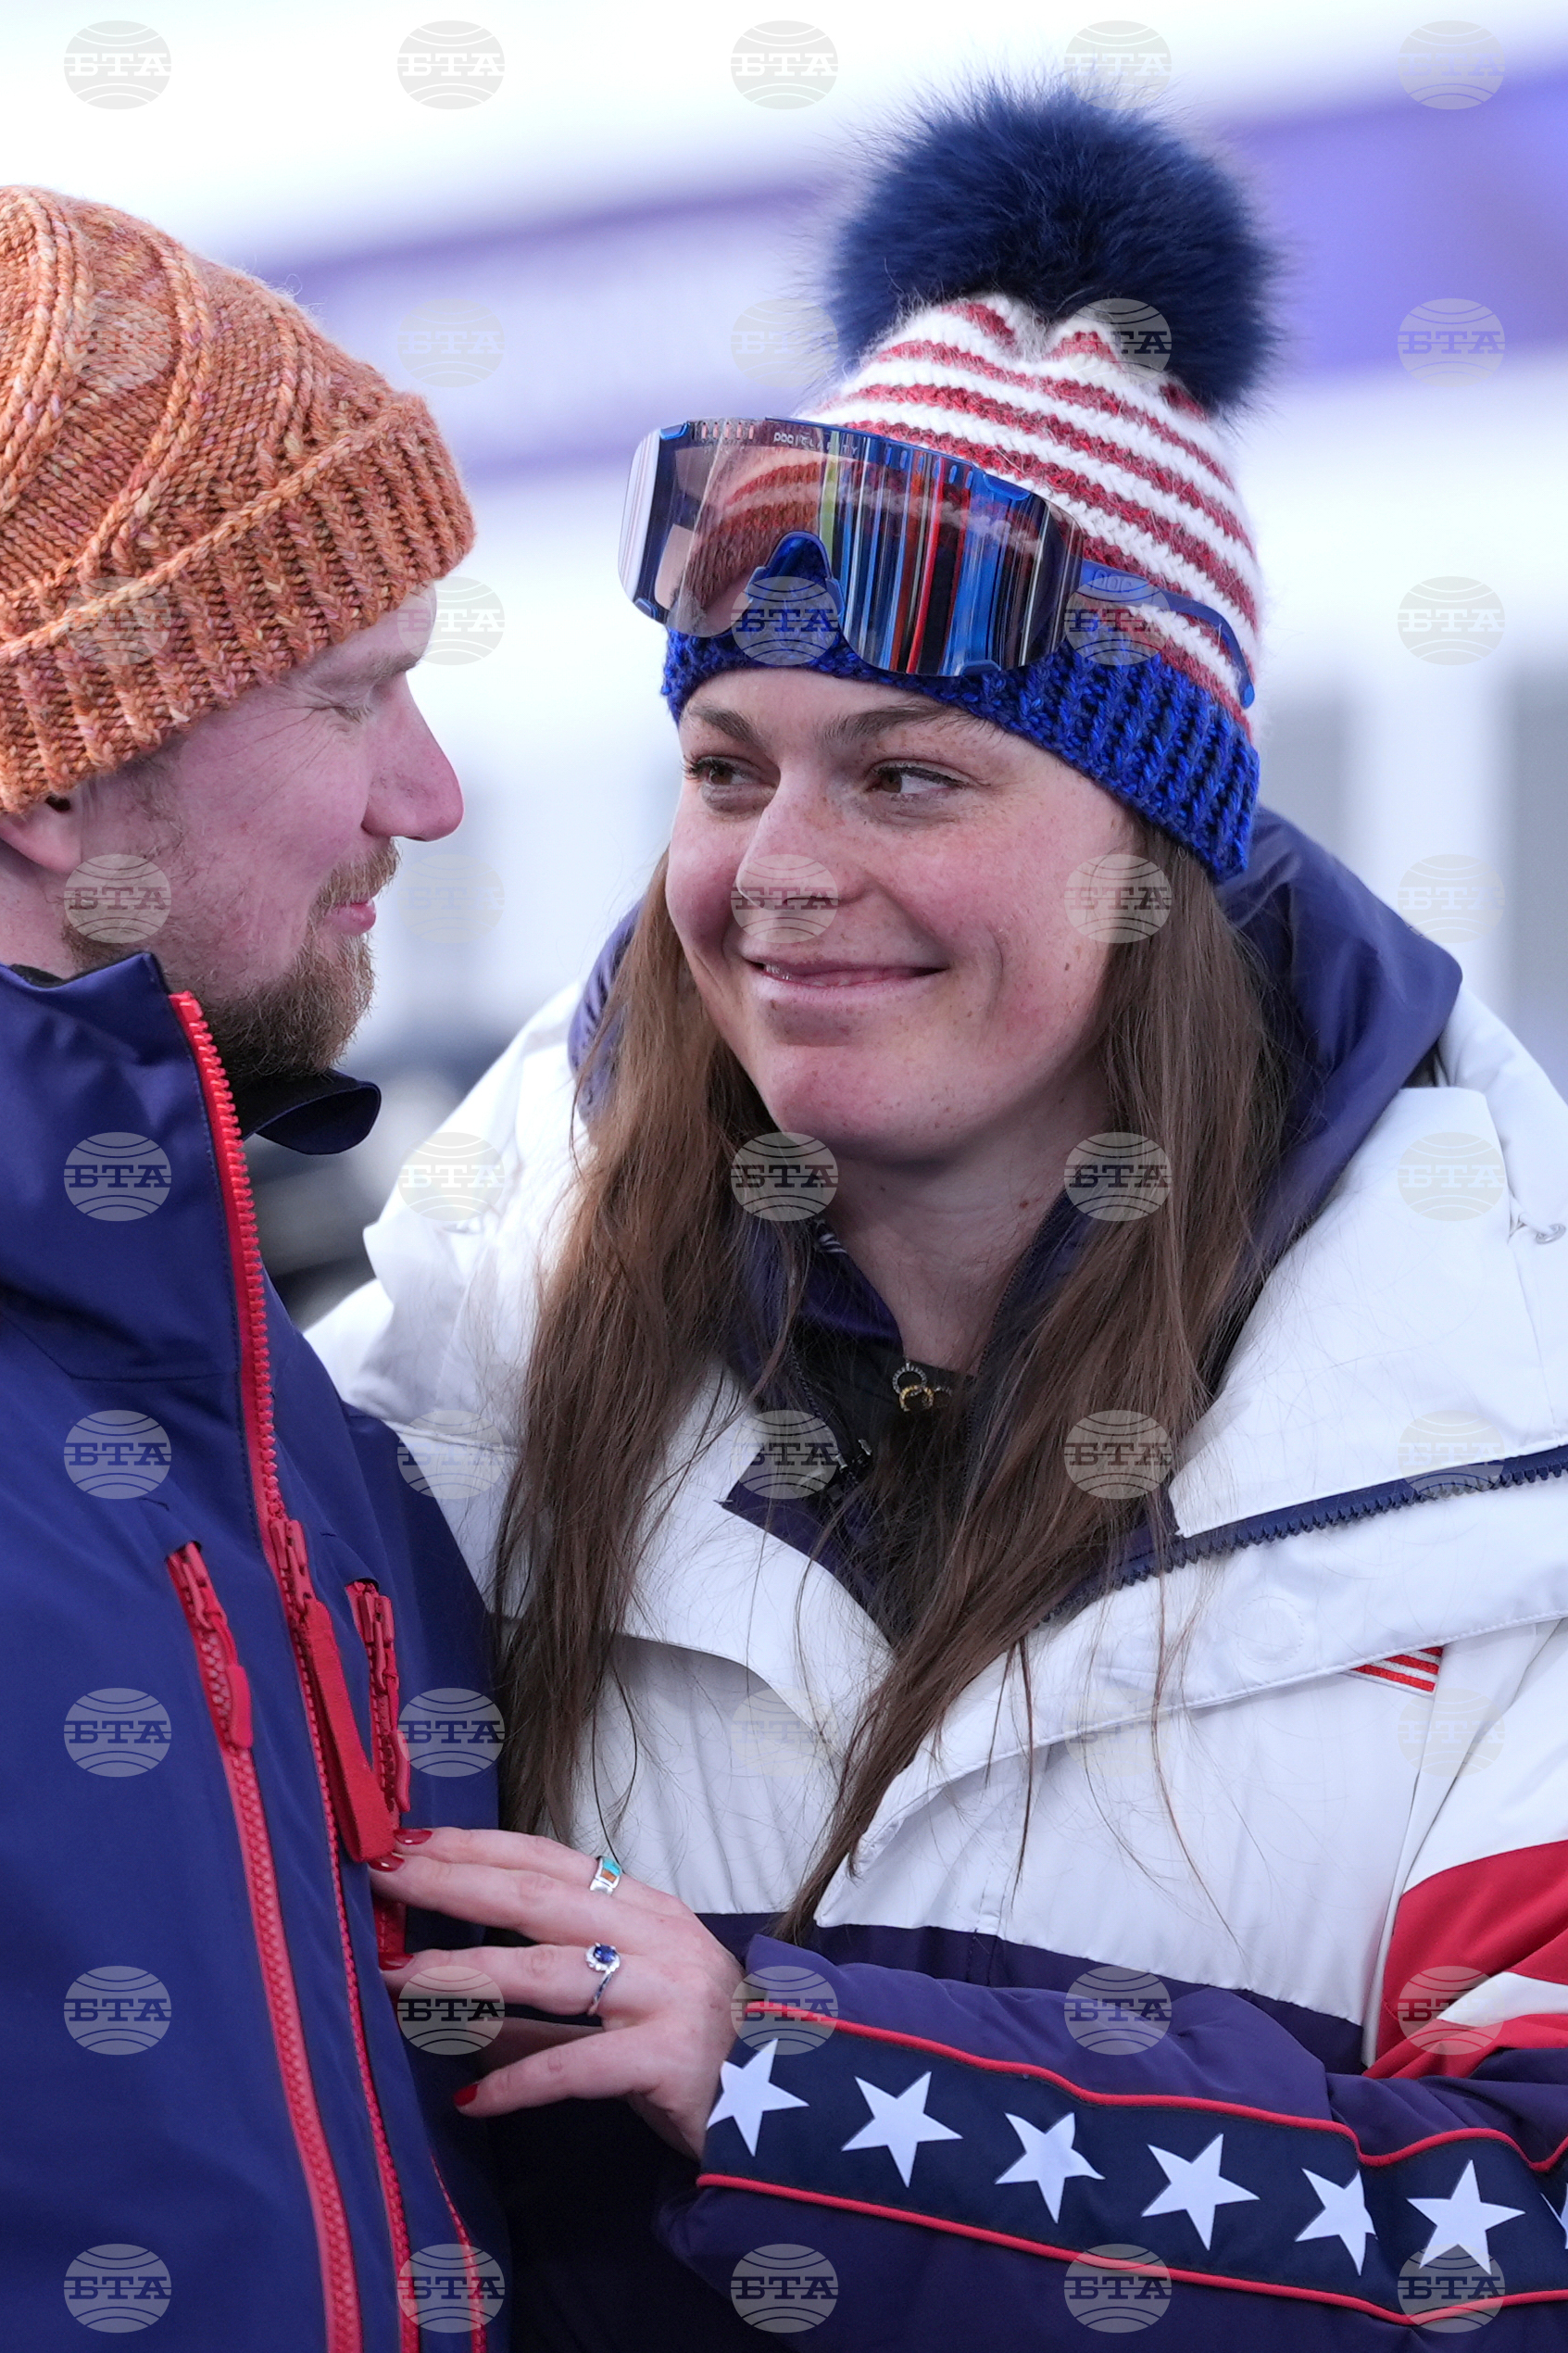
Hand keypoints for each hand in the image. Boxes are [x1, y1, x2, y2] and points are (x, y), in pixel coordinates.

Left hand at [373, 1828, 742, 2158]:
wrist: (797, 2105)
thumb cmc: (700, 2048)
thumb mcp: (624, 2007)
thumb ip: (539, 2008)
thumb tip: (449, 2000)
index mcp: (643, 1909)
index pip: (547, 1859)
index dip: (476, 1846)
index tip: (409, 1840)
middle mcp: (654, 1938)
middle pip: (538, 1896)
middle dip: (454, 1882)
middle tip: (383, 1875)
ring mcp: (664, 1994)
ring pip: (551, 1972)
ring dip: (468, 1973)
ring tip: (399, 1979)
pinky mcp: (669, 2059)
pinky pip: (578, 2067)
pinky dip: (519, 2082)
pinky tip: (471, 2098)